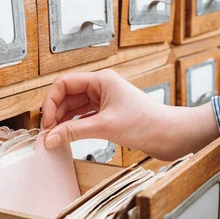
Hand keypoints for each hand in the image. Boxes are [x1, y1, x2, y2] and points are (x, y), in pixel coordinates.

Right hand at [41, 69, 219, 160]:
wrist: (171, 135)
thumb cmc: (147, 123)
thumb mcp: (105, 126)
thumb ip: (74, 132)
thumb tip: (50, 138)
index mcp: (101, 80)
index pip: (64, 83)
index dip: (51, 101)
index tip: (48, 122)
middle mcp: (102, 87)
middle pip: (67, 95)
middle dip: (55, 113)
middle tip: (48, 133)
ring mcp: (105, 101)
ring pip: (75, 108)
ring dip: (64, 121)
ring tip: (56, 137)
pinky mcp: (109, 115)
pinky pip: (84, 118)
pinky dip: (74, 126)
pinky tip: (68, 137)